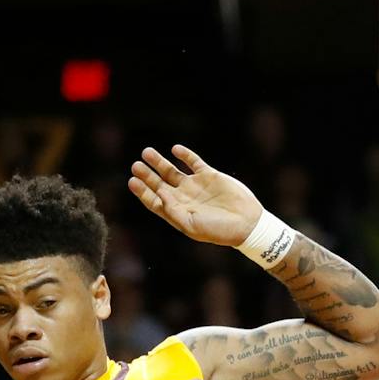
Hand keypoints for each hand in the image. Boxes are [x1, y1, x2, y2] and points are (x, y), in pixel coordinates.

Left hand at [130, 145, 264, 246]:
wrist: (246, 223)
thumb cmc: (218, 230)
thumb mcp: (191, 225)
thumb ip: (173, 210)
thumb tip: (159, 193)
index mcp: (177, 211)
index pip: (154, 200)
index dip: (142, 191)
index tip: (132, 181)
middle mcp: (183, 197)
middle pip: (159, 183)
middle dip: (147, 174)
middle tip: (136, 165)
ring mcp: (196, 186)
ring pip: (172, 171)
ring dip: (160, 162)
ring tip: (147, 152)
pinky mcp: (210, 176)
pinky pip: (194, 162)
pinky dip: (185, 155)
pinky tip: (175, 149)